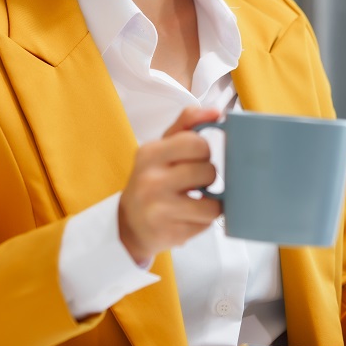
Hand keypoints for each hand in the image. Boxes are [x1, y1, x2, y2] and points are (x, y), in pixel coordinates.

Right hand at [117, 106, 222, 264]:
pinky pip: (206, 224)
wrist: (129, 224)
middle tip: (194, 181)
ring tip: (195, 199)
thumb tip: (216, 111)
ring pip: (212, 203)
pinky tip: (188, 216)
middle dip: (207, 177)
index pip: (196, 143)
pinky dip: (203, 220)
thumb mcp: (161, 148)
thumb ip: (187, 124)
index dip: (203, 150)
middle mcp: (151, 181)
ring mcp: (160, 210)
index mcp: (149, 154)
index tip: (195, 157)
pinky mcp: (171, 234)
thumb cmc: (152, 179)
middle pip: (208, 172)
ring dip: (210, 202)